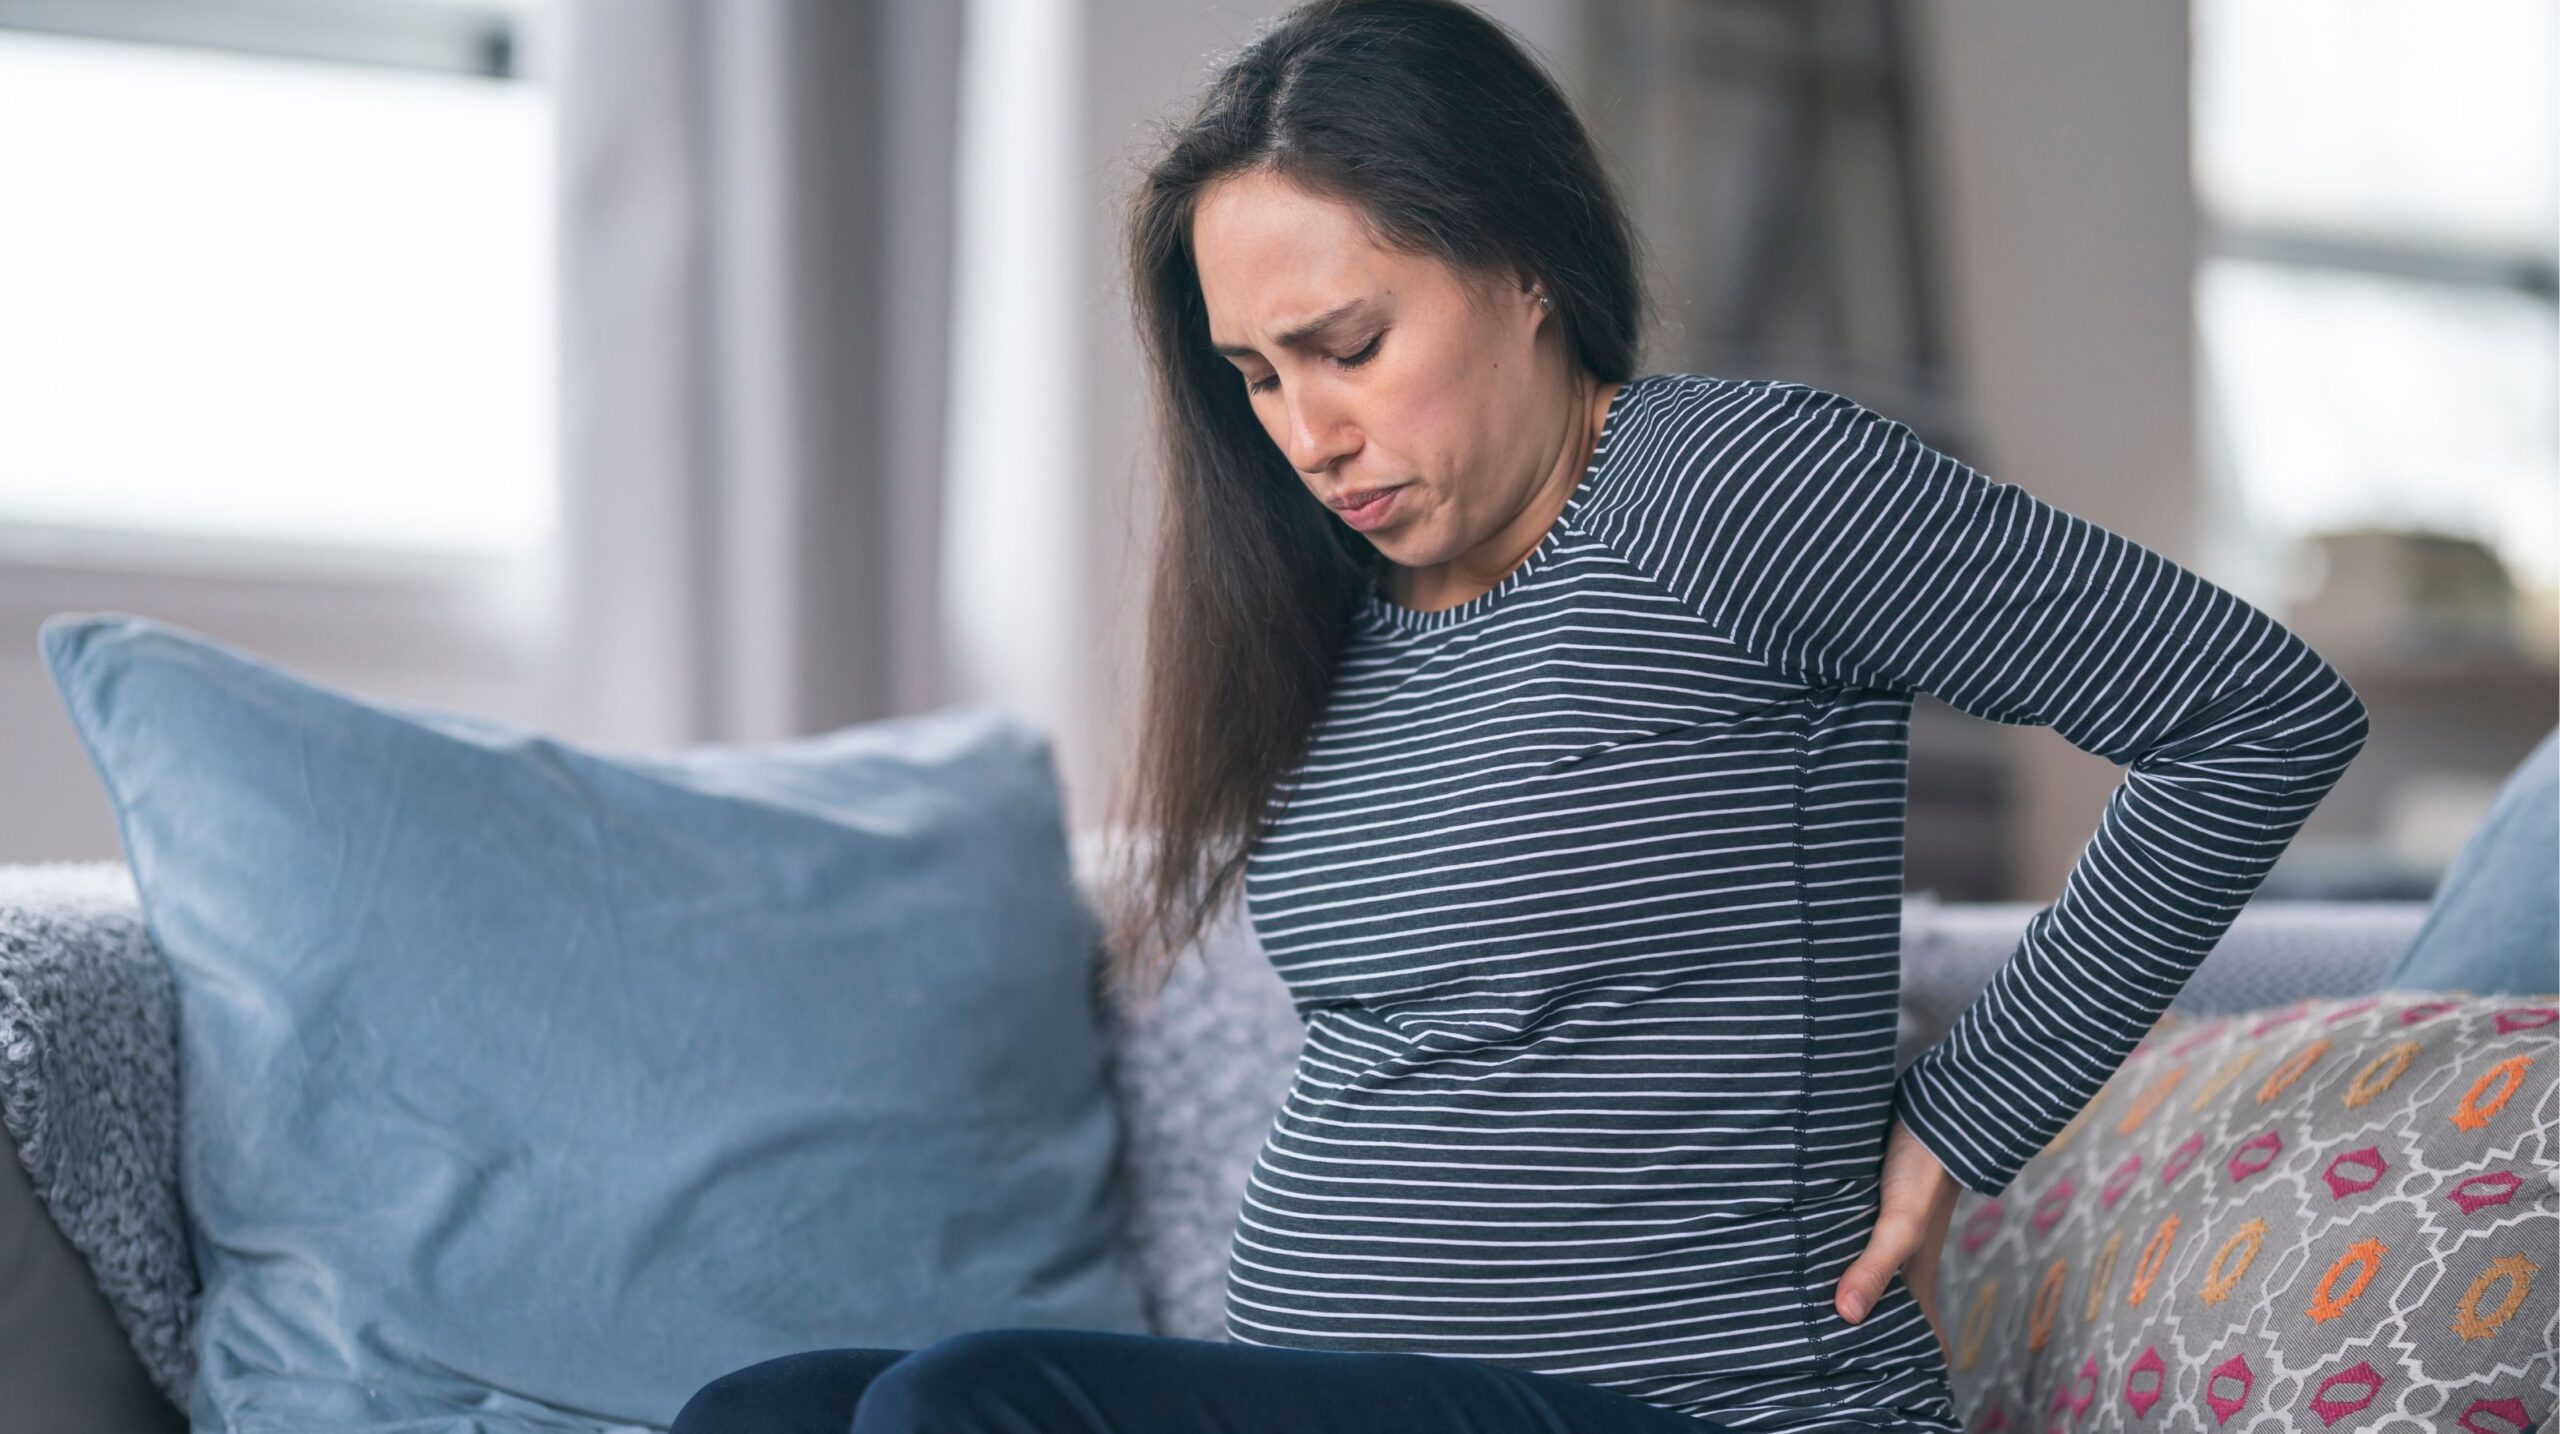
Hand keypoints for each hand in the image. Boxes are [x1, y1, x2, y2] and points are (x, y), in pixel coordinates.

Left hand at [1834, 1115, 1960, 1366]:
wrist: (1934, 1112)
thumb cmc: (1924, 1170)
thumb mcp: (1900, 1223)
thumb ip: (1875, 1266)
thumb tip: (1846, 1315)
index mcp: (1915, 1275)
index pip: (1923, 1333)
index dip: (1916, 1362)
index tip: (1901, 1391)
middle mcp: (1902, 1260)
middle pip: (1889, 1310)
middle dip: (1872, 1337)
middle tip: (1838, 1364)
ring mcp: (1885, 1234)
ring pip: (1867, 1275)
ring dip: (1849, 1294)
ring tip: (1813, 1318)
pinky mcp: (1869, 1206)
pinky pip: (1851, 1244)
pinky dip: (1836, 1256)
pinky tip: (1807, 1256)